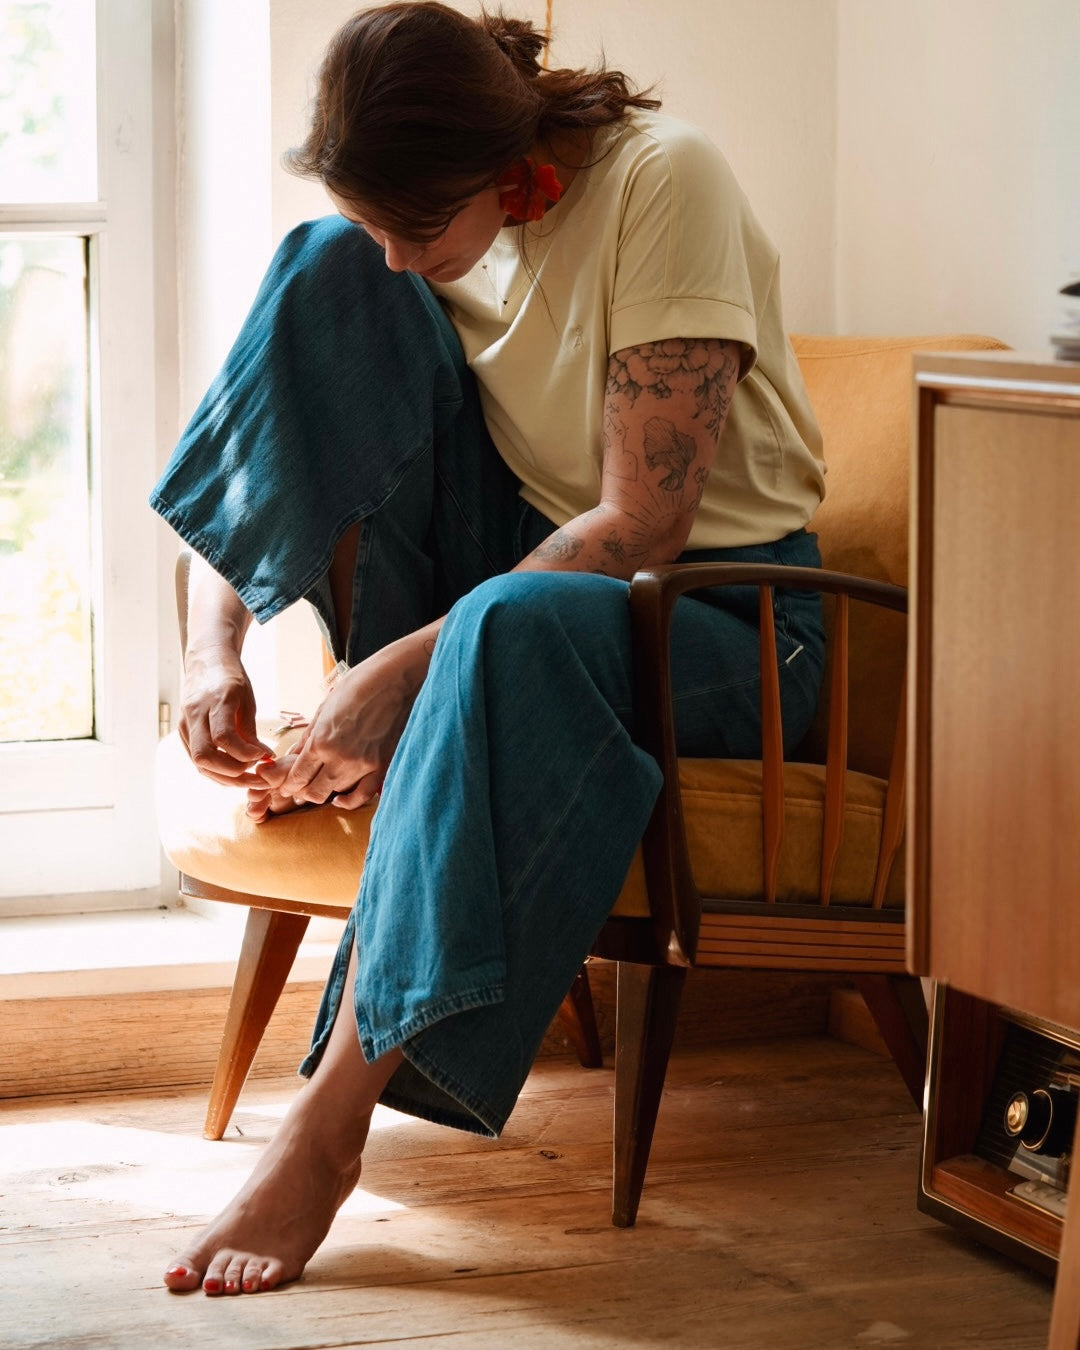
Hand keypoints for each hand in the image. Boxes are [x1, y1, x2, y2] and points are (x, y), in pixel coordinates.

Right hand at [179, 643, 271, 785]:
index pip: (223, 737)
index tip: (263, 756)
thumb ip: (250, 731)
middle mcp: (195, 713)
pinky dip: (216, 770)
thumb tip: (262, 758)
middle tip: (255, 773)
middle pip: (204, 756)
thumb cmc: (231, 679)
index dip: (244, 753)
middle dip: (232, 772)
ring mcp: (185, 724)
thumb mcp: (247, 699)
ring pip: (198, 762)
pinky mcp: (183, 731)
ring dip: (224, 777)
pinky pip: (197, 759)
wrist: (206, 662)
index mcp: (216, 700)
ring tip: (248, 777)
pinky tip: (234, 771)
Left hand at [257, 640, 424, 811]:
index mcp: (321, 740)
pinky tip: (340, 799)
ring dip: (325, 791)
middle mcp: (340, 758)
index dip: (288, 785)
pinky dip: (348, 801)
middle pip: (314, 792)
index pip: (297, 777)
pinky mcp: (382, 767)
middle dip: (303, 792)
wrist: (396, 678)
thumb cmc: (360, 685)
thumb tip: (293, 757)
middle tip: (301, 786)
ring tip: (321, 783)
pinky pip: (361, 796)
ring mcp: (363, 765)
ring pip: (336, 793)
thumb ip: (308, 737)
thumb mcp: (325, 707)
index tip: (286, 786)